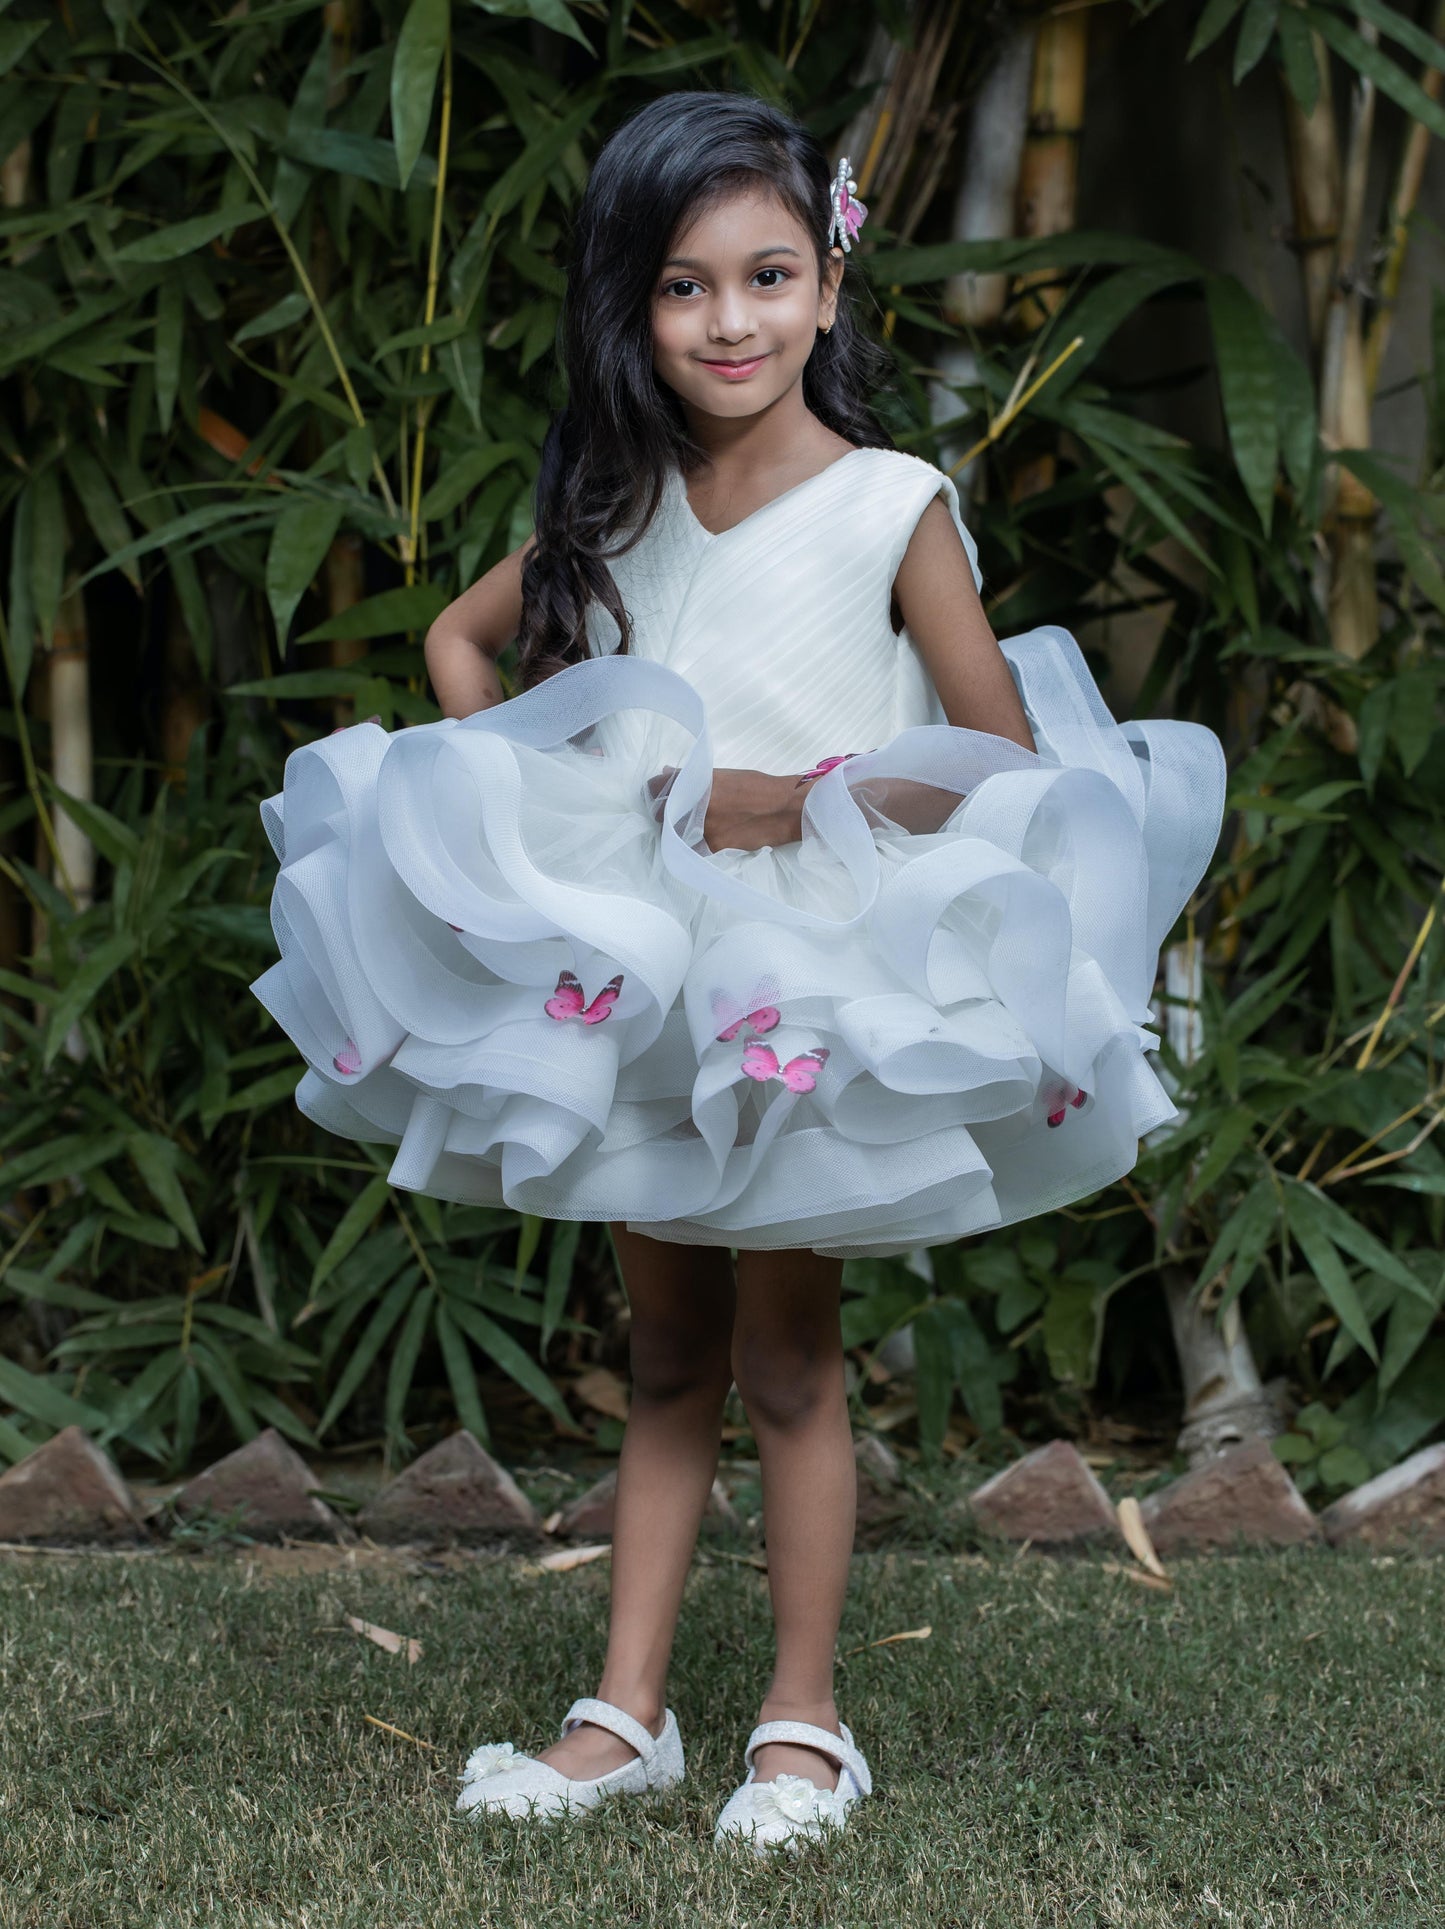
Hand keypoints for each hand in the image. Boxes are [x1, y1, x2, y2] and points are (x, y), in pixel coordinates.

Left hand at [646, 765, 803, 851]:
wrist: (786, 810)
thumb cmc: (758, 787)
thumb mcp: (725, 775)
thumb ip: (694, 776)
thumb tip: (668, 772)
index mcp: (699, 782)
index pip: (658, 787)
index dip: (655, 790)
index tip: (657, 792)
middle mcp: (697, 805)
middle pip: (662, 812)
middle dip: (665, 810)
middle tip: (675, 809)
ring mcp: (704, 828)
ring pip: (676, 831)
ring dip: (678, 828)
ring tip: (692, 823)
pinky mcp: (713, 846)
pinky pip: (693, 845)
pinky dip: (694, 841)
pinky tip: (704, 835)